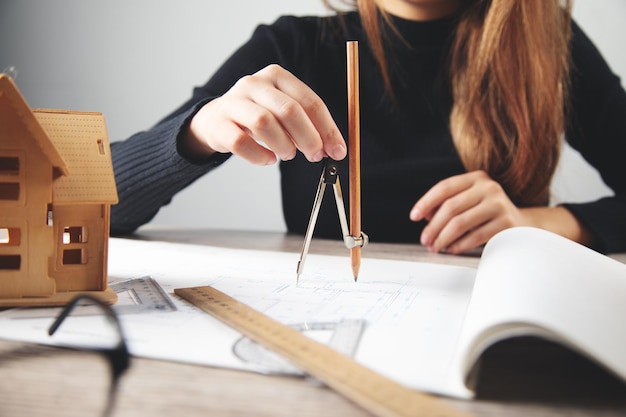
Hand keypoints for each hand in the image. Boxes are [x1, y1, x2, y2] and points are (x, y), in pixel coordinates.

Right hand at [184, 64, 346, 164]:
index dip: (327, 128)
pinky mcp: (219, 124)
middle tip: (316, 156)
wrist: (216, 120)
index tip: (338, 151)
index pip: (309, 100)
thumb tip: (334, 148)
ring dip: (283, 145)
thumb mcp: (284, 112)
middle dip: (308, 137)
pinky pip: (241, 142)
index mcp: (277, 76)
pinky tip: (268, 159)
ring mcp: (234, 102)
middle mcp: (254, 84)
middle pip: (288, 110)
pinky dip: (259, 156)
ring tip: (288, 155)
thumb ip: (308, 125)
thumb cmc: (257, 117)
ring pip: (264, 123)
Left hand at [409, 170, 526, 253]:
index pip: (444, 187)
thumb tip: (423, 215)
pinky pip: (475, 236)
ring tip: (436, 247)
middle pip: (450, 207)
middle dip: (433, 226)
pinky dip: (459, 245)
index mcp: (476, 178)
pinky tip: (451, 249)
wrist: (522, 225)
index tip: (413, 216)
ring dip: (443, 238)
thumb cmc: (487, 214)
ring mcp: (499, 204)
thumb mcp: (468, 203)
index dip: (426, 202)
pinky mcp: (506, 223)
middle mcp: (489, 187)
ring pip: (460, 223)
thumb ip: (446, 205)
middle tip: (425, 240)